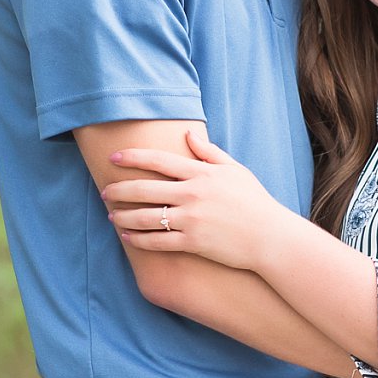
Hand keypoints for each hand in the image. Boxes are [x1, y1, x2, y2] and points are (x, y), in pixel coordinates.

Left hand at [102, 132, 287, 271]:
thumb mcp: (236, 171)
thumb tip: (188, 135)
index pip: (159, 160)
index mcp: (202, 174)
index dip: (132, 157)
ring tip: (112, 215)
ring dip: (122, 216)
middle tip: (106, 191)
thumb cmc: (255, 202)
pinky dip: (137, 239)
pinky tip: (127, 236)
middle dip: (118, 189)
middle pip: (143, 188)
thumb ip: (210, 153)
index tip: (114, 157)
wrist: (271, 237)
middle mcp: (193, 194)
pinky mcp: (192, 242)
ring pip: (144, 216)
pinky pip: (156, 241)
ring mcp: (192, 219)